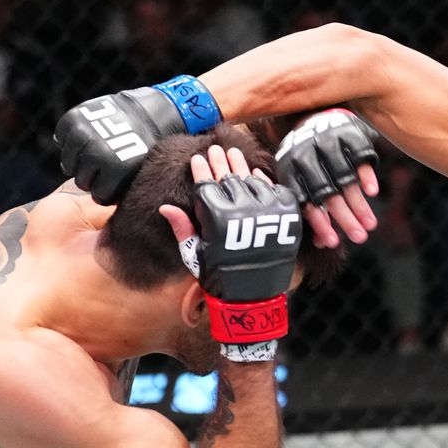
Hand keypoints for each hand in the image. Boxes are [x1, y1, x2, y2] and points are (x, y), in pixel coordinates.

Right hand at [56, 76, 220, 204]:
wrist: (152, 113)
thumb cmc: (150, 148)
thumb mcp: (142, 175)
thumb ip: (125, 194)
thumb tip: (114, 220)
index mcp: (115, 169)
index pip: (98, 195)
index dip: (106, 192)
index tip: (113, 186)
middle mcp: (96, 152)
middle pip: (82, 181)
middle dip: (92, 177)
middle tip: (103, 169)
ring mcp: (83, 134)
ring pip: (68, 162)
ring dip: (79, 160)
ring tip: (93, 156)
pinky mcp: (73, 120)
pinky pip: (61, 139)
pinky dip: (70, 140)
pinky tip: (85, 141)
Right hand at [159, 145, 300, 361]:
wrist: (252, 297)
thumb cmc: (218, 277)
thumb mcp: (194, 254)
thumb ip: (182, 228)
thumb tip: (165, 207)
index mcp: (215, 218)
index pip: (205, 184)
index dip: (201, 169)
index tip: (198, 159)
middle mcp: (240, 211)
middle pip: (228, 176)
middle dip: (220, 161)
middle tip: (216, 150)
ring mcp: (264, 211)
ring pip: (251, 179)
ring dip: (240, 165)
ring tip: (234, 155)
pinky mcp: (283, 216)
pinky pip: (273, 191)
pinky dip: (264, 181)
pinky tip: (255, 173)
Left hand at [275, 109, 380, 247]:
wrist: (318, 115)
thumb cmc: (309, 160)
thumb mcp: (302, 179)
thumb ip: (313, 209)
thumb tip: (323, 244)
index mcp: (290, 168)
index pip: (306, 200)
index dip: (320, 223)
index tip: (334, 243)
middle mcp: (307, 154)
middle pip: (328, 192)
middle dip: (345, 218)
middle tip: (360, 238)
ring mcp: (328, 141)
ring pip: (345, 177)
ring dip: (359, 203)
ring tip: (370, 225)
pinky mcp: (348, 132)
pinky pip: (359, 156)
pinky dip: (366, 174)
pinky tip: (373, 193)